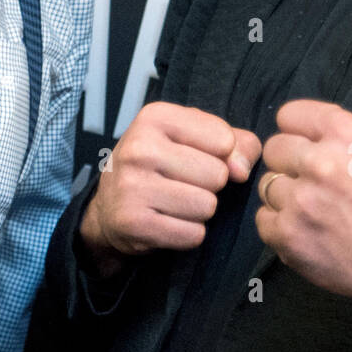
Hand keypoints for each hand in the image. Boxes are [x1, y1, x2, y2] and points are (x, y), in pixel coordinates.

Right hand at [79, 102, 261, 276]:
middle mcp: (139, 147)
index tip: (198, 157)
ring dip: (200, 211)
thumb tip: (241, 170)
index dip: (222, 154)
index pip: (224, 139)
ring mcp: (131, 185)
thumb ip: (236, 142)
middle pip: (218, 175)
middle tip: (184, 183)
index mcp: (155, 116)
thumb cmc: (162, 164)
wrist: (109, 203)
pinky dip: (189, 234)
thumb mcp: (194, 138)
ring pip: (207, 206)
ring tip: (176, 203)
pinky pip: (192, 235)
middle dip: (210, 185)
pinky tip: (168, 222)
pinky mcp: (132, 222)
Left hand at [255, 100, 351, 300]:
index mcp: (345, 135)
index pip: (289, 115)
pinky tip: (302, 230)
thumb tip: (300, 134)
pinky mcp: (286, 233)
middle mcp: (320, 162)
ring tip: (309, 210)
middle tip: (308, 182)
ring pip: (267, 184)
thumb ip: (336, 139)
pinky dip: (278, 226)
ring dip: (283, 196)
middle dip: (288, 163)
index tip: (301, 143)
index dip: (295, 131)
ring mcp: (300, 199)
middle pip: (274, 149)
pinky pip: (263, 218)